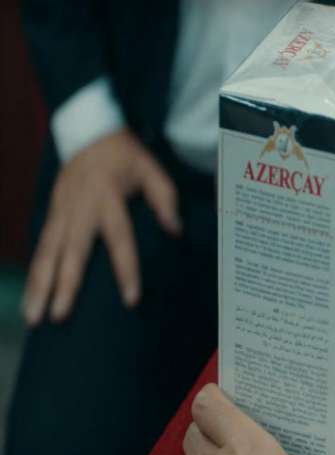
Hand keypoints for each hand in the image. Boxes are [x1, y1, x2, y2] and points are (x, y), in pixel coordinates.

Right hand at [22, 129, 180, 325]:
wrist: (88, 129)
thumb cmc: (126, 155)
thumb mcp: (152, 170)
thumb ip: (165, 200)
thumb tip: (175, 231)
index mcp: (108, 197)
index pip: (119, 240)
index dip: (126, 270)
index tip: (131, 299)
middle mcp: (79, 207)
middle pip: (71, 252)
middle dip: (64, 286)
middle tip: (59, 317)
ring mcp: (60, 211)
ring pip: (46, 253)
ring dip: (39, 286)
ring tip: (33, 317)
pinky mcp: (51, 213)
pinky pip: (40, 247)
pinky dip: (34, 273)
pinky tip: (32, 297)